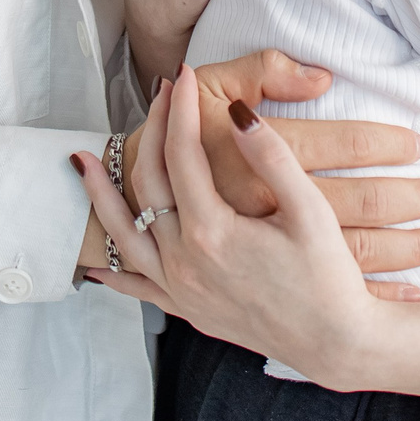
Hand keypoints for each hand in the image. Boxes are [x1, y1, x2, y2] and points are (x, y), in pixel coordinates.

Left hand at [77, 68, 419, 400]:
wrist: (337, 344)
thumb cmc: (330, 279)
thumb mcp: (310, 212)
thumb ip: (271, 158)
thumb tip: (238, 112)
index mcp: (212, 232)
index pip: (182, 154)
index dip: (182, 110)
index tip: (185, 76)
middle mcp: (185, 261)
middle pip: (150, 183)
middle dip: (152, 133)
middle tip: (159, 95)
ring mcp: (181, 290)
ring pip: (126, 234)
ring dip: (102, 195)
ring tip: (81, 163)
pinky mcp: (188, 310)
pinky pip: (137, 285)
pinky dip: (112, 269)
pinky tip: (94, 263)